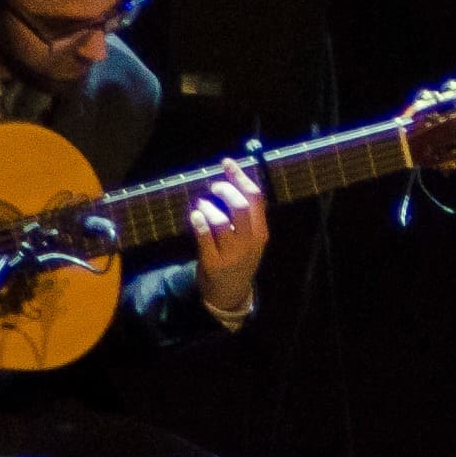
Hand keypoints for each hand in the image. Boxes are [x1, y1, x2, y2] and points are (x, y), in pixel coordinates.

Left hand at [191, 157, 270, 316]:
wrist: (230, 293)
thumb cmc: (239, 258)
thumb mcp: (251, 239)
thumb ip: (246, 215)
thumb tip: (231, 179)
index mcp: (261, 232)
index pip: (255, 197)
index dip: (240, 176)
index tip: (227, 163)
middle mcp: (249, 242)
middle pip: (240, 206)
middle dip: (225, 190)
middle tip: (214, 187)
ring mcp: (232, 254)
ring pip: (220, 221)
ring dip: (208, 207)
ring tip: (202, 206)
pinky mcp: (213, 263)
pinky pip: (204, 237)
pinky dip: (198, 222)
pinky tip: (195, 216)